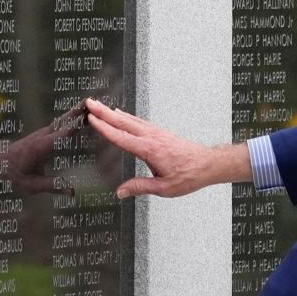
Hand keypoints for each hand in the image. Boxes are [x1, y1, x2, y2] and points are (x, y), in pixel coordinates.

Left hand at [0, 103, 85, 195]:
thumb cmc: (13, 174)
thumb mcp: (31, 185)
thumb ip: (52, 186)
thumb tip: (73, 191)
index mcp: (42, 148)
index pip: (62, 134)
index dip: (76, 126)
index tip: (89, 117)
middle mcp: (43, 136)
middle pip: (64, 121)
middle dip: (78, 111)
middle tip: (92, 101)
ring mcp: (43, 133)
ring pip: (62, 119)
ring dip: (76, 111)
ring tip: (91, 104)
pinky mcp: (44, 134)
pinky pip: (60, 123)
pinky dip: (71, 117)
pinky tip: (80, 115)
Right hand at [84, 99, 250, 198]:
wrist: (207, 164)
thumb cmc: (188, 176)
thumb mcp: (163, 188)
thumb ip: (140, 187)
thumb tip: (120, 192)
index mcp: (149, 150)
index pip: (121, 137)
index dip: (105, 127)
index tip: (91, 119)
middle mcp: (151, 137)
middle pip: (122, 122)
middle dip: (104, 112)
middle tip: (89, 102)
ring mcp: (156, 133)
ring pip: (130, 119)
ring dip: (113, 112)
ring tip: (99, 105)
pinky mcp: (160, 133)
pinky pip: (138, 121)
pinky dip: (126, 116)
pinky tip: (120, 114)